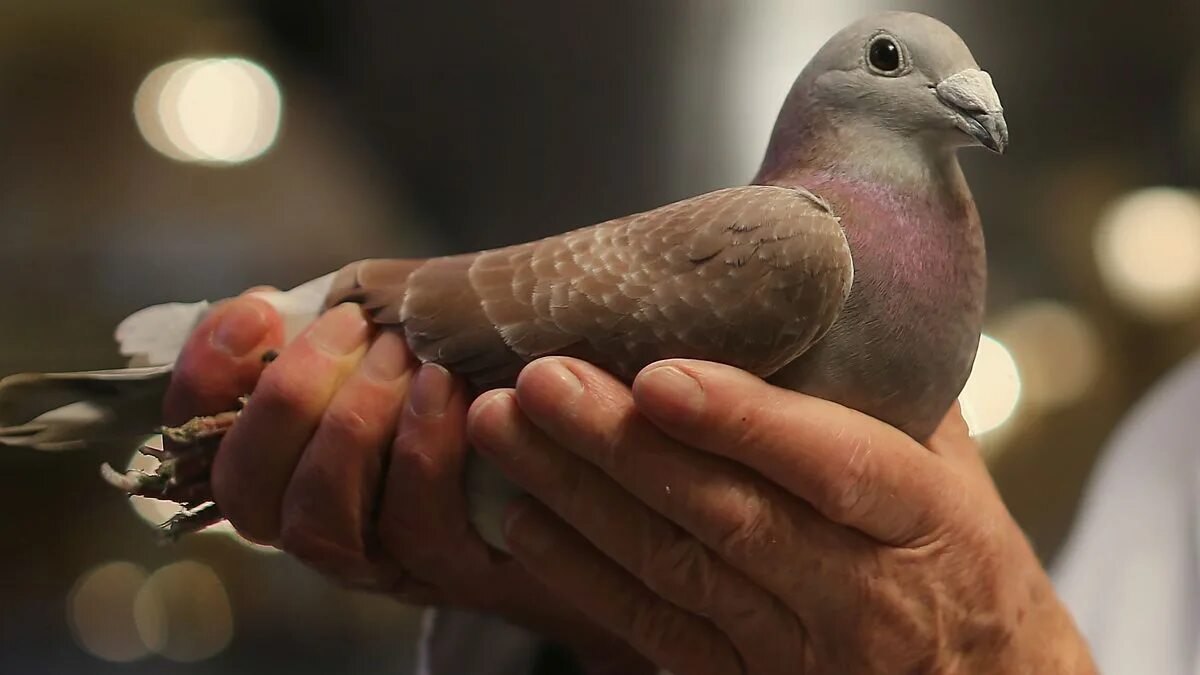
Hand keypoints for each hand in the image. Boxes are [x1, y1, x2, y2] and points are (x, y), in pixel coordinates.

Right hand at [164, 293, 652, 673]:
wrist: (610, 444)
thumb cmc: (506, 373)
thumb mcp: (424, 332)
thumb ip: (360, 322)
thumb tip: (295, 306)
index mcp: (299, 452)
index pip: (202, 433)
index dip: (207, 374)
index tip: (260, 310)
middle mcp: (327, 514)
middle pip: (246, 489)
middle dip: (291, 397)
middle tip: (363, 331)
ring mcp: (388, 554)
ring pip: (315, 524)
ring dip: (355, 426)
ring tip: (411, 361)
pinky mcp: (456, 570)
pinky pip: (415, 530)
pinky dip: (426, 452)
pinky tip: (461, 396)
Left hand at [468, 357, 1097, 674]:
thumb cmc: (964, 562)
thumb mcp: (956, 474)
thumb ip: (885, 392)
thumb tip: (806, 288)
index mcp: (926, 524)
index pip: (835, 466)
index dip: (745, 422)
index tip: (660, 372)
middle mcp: (860, 595)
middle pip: (730, 518)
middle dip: (626, 447)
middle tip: (541, 379)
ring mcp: (797, 652)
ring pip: (676, 571)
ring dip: (581, 499)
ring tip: (507, 427)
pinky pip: (654, 631)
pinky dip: (583, 575)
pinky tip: (524, 517)